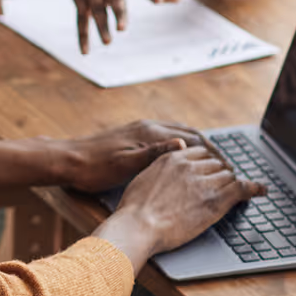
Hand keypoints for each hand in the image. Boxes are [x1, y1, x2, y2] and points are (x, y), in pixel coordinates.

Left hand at [61, 120, 221, 192]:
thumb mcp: (126, 165)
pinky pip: (166, 137)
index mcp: (150, 133)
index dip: (213, 153)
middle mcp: (148, 127)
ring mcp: (140, 130)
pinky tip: (181, 159)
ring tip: (210, 163)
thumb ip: (155, 154)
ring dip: (197, 145)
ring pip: (178, 133)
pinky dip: (181, 145)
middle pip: (190, 133)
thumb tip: (184, 144)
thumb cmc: (95, 168)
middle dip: (210, 148)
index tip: (228, 167)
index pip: (193, 139)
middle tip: (225, 166)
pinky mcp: (132, 135)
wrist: (67, 160)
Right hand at [96, 146, 265, 269]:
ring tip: (237, 192)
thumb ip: (158, 168)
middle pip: (216, 164)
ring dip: (232, 184)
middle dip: (221, 174)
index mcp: (172, 158)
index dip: (208, 164)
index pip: (200, 154)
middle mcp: (190, 166)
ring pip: (229, 176)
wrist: (137, 226)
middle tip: (224, 186)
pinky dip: (254, 188)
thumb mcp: (142, 178)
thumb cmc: (133, 210)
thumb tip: (168, 166)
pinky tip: (262, 190)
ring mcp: (204, 182)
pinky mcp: (215, 200)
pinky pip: (242, 188)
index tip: (211, 172)